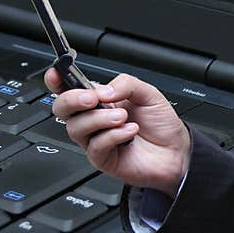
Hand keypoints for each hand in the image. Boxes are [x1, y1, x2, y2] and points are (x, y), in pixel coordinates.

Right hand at [45, 69, 190, 196]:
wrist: (176, 152)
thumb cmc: (161, 125)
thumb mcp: (148, 93)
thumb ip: (125, 84)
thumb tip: (103, 89)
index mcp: (100, 99)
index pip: (68, 88)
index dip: (56, 80)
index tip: (57, 73)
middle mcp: (94, 119)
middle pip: (62, 108)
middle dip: (72, 100)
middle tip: (93, 99)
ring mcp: (96, 139)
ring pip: (76, 128)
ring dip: (99, 119)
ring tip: (122, 118)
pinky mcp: (103, 159)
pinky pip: (95, 146)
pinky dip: (113, 136)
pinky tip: (129, 132)